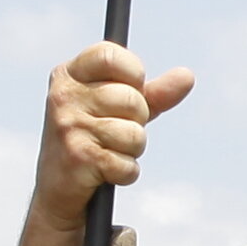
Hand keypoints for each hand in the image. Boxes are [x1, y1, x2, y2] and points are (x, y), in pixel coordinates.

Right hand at [38, 41, 193, 227]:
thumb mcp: (121, 110)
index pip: (109, 55)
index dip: (132, 72)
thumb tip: (187, 76)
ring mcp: (68, 127)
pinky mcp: (78, 158)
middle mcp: (63, 97)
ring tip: (110, 152)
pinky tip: (107, 173)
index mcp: (69, 75)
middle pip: (131, 98)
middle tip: (114, 131)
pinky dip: (126, 172)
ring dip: (132, 150)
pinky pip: (128, 163)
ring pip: (134, 133)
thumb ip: (153, 93)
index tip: (133, 87)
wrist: (59, 190)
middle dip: (136, 120)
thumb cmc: (94, 140)